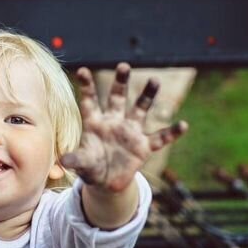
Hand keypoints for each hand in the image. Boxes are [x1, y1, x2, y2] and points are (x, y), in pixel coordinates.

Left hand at [61, 64, 187, 191]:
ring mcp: (130, 132)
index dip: (87, 87)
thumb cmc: (91, 167)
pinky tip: (184, 125)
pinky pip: (160, 138)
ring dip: (147, 96)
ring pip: (140, 109)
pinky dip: (171, 133)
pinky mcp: (143, 146)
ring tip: (155, 80)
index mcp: (95, 123)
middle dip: (121, 83)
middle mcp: (114, 122)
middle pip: (117, 98)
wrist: (106, 181)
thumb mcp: (82, 164)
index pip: (90, 101)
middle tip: (124, 66)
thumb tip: (63, 161)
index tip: (82, 70)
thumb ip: (76, 160)